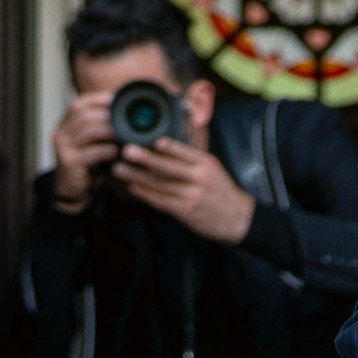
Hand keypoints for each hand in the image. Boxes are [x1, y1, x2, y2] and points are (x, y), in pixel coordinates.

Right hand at [46, 94, 117, 211]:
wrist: (73, 189)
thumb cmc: (88, 161)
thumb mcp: (93, 140)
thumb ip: (102, 124)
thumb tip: (127, 107)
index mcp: (65, 123)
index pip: (80, 103)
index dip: (99, 99)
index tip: (119, 99)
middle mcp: (60, 132)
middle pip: (83, 114)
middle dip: (107, 114)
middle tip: (128, 117)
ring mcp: (62, 147)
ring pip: (88, 131)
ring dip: (110, 130)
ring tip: (127, 133)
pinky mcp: (69, 163)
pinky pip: (92, 152)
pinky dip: (108, 150)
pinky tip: (119, 152)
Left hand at [112, 134, 255, 244]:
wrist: (238, 218)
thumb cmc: (221, 190)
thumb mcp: (212, 168)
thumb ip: (190, 159)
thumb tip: (162, 146)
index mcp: (205, 163)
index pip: (185, 151)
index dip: (169, 146)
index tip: (153, 139)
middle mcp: (199, 178)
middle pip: (169, 167)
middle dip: (145, 158)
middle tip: (126, 150)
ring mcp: (191, 196)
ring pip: (160, 185)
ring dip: (137, 177)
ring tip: (119, 169)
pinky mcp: (185, 211)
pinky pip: (160, 201)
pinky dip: (144, 194)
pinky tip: (131, 188)